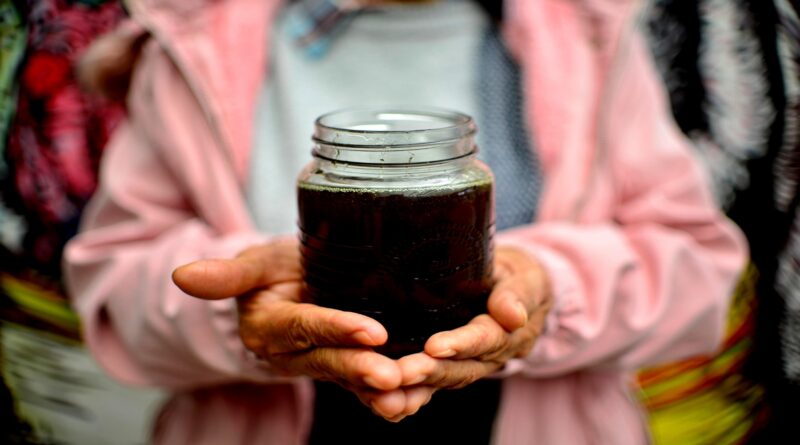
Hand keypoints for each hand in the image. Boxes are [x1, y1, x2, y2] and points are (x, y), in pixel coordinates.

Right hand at [171, 239, 407, 415]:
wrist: (291, 288)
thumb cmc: (275, 269)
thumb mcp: (254, 263)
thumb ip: (227, 274)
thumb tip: (181, 276)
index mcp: (270, 326)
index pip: (304, 327)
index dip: (335, 329)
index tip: (371, 332)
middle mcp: (293, 353)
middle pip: (329, 361)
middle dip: (361, 370)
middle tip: (393, 376)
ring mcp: (320, 364)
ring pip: (350, 380)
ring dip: (379, 391)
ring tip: (408, 395)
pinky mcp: (343, 369)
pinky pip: (363, 387)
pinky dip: (386, 396)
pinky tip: (415, 400)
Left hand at [393, 246, 551, 419]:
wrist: (518, 291)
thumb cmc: (517, 275)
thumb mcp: (525, 277)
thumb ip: (517, 295)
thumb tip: (514, 316)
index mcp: (512, 333)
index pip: (486, 340)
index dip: (461, 344)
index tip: (434, 347)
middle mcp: (492, 356)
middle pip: (461, 369)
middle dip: (430, 373)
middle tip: (400, 374)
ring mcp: (472, 364)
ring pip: (445, 380)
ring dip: (416, 388)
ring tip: (387, 392)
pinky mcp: (452, 366)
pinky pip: (433, 385)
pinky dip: (411, 394)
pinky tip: (383, 401)